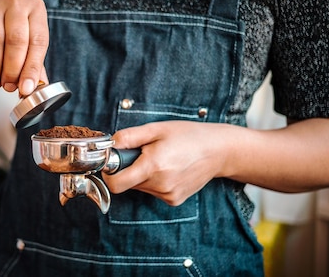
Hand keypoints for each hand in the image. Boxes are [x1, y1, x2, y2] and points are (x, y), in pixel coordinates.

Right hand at [0, 0, 48, 94]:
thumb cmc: (7, 21)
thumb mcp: (25, 32)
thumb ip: (32, 59)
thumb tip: (34, 88)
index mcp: (35, 7)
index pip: (38, 41)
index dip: (32, 68)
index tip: (26, 88)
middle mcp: (15, 2)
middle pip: (16, 40)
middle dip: (12, 70)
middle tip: (8, 87)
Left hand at [102, 121, 229, 205]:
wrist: (219, 150)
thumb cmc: (188, 136)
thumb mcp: (156, 129)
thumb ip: (129, 137)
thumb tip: (109, 144)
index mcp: (153, 166)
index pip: (116, 184)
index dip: (109, 173)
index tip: (113, 162)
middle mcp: (160, 185)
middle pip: (128, 183)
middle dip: (129, 169)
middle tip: (144, 153)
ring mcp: (168, 195)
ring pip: (140, 187)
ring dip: (143, 175)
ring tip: (161, 159)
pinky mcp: (174, 200)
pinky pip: (153, 191)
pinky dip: (155, 181)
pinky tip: (169, 169)